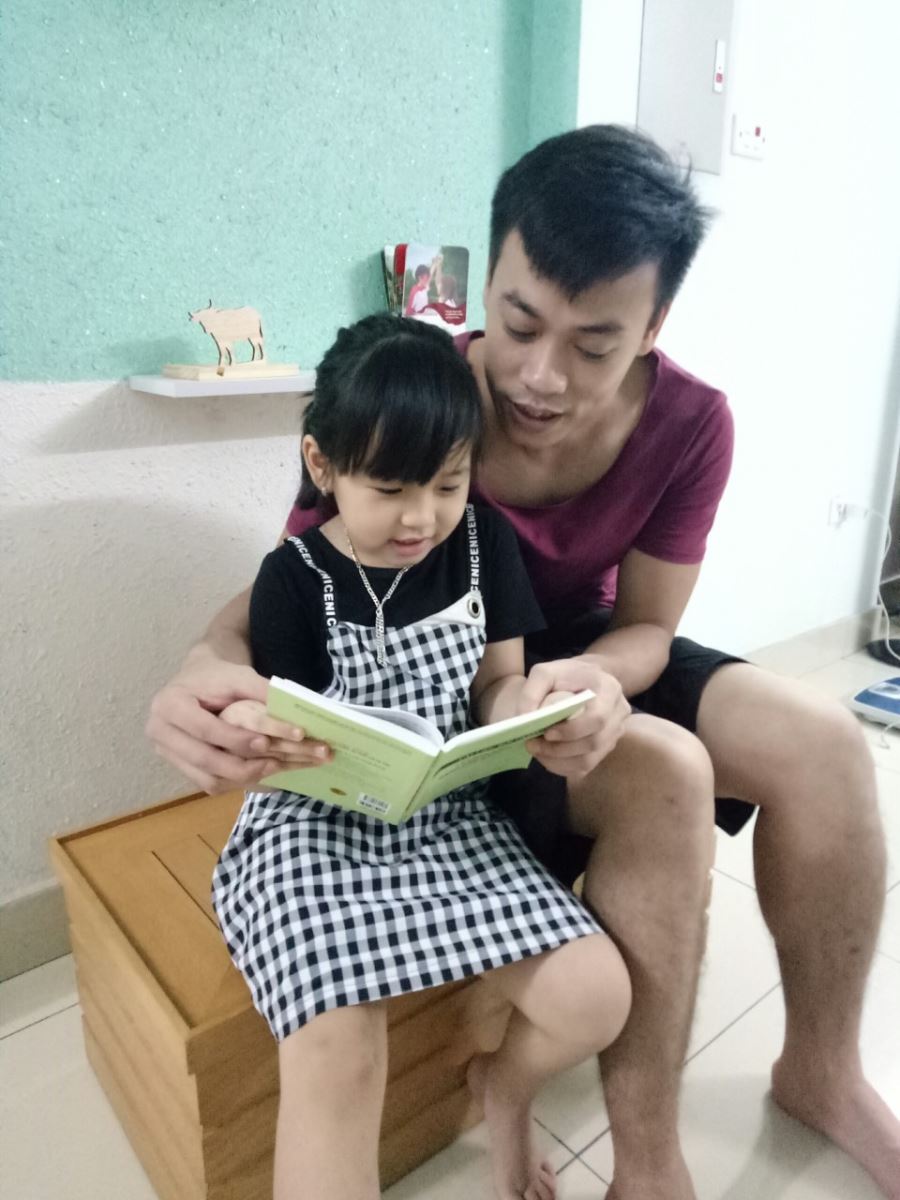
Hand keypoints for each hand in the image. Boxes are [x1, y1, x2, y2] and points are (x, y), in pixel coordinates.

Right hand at [145, 657, 329, 794]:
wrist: (198, 681)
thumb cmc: (218, 677)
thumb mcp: (239, 676)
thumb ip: (262, 693)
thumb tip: (291, 718)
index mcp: (169, 704)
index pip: (203, 728)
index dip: (235, 739)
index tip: (265, 743)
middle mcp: (161, 732)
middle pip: (203, 759)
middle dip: (242, 765)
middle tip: (276, 763)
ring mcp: (168, 754)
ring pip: (207, 779)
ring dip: (242, 778)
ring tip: (273, 769)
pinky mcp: (181, 767)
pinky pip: (209, 784)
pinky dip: (237, 782)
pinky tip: (261, 775)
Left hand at [519, 656, 629, 780]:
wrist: (585, 680)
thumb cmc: (565, 675)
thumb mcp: (545, 673)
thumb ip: (531, 693)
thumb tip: (524, 719)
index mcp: (609, 689)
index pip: (597, 718)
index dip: (572, 731)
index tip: (546, 733)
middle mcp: (619, 713)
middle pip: (594, 743)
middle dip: (560, 749)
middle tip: (533, 744)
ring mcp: (615, 733)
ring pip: (589, 760)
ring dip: (558, 761)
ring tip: (537, 751)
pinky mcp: (606, 747)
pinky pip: (586, 766)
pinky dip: (562, 766)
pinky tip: (546, 757)